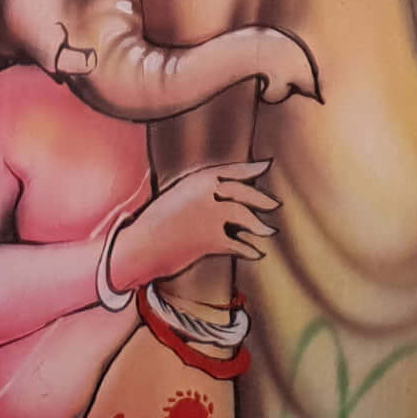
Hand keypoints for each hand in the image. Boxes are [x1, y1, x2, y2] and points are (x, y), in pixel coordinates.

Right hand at [106, 161, 277, 296]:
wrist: (142, 245)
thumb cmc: (156, 222)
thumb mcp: (177, 197)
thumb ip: (201, 193)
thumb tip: (229, 197)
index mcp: (196, 179)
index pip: (231, 170)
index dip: (251, 168)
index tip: (266, 165)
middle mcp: (206, 194)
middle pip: (243, 192)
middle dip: (261, 199)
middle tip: (274, 204)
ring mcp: (210, 215)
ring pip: (245, 217)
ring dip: (260, 226)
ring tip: (269, 231)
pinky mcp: (211, 239)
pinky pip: (238, 243)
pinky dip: (249, 249)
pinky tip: (257, 253)